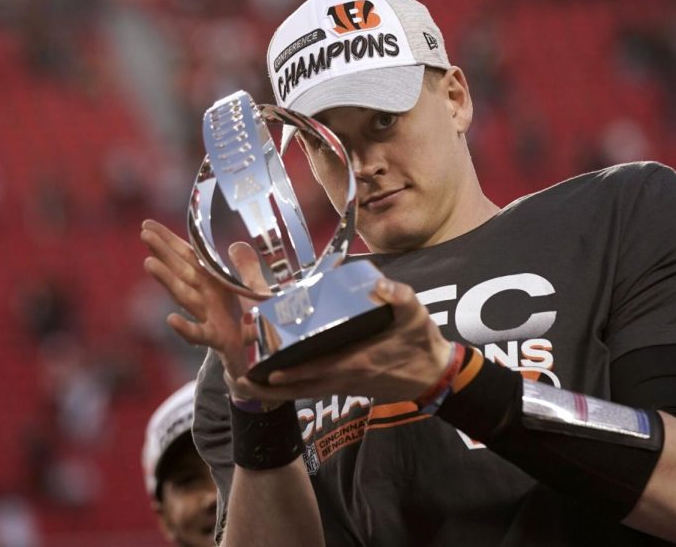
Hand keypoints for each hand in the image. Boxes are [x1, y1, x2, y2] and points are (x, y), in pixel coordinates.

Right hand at [140, 219, 266, 389]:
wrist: (264, 357)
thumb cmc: (258, 323)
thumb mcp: (257, 291)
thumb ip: (248, 269)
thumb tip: (236, 244)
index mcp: (217, 284)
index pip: (191, 257)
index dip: (171, 241)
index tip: (148, 225)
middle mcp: (209, 299)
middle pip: (183, 271)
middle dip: (164, 253)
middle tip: (144, 233)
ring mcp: (211, 318)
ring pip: (186, 297)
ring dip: (168, 281)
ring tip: (149, 263)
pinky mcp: (219, 339)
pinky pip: (200, 334)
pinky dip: (186, 329)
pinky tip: (171, 320)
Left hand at [230, 278, 452, 403]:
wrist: (434, 374)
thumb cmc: (422, 343)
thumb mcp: (417, 315)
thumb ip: (400, 297)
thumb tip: (380, 283)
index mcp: (359, 360)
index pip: (319, 368)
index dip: (292, 372)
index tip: (267, 369)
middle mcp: (348, 377)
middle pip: (303, 386)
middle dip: (272, 386)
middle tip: (241, 380)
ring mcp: (348, 385)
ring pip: (306, 391)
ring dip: (278, 391)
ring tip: (248, 386)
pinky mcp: (350, 387)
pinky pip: (316, 390)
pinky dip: (295, 390)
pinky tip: (278, 384)